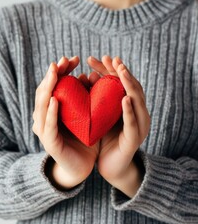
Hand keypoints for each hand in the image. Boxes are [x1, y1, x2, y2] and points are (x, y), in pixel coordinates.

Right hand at [32, 56, 99, 189]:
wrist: (81, 167)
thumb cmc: (83, 139)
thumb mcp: (85, 115)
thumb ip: (83, 99)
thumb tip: (86, 76)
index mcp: (52, 111)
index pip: (53, 86)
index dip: (60, 71)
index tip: (72, 59)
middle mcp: (44, 118)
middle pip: (44, 92)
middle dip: (52, 75)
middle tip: (61, 61)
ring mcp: (44, 130)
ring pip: (41, 106)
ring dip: (48, 88)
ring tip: (55, 74)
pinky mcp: (49, 143)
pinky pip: (49, 125)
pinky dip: (50, 112)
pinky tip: (54, 100)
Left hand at [87, 55, 149, 197]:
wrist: (110, 166)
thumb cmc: (104, 139)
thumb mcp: (99, 115)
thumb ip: (96, 99)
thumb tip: (85, 76)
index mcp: (127, 106)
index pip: (120, 83)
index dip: (111, 69)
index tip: (99, 57)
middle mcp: (136, 112)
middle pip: (130, 86)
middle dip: (120, 71)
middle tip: (111, 58)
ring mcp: (138, 125)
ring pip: (136, 100)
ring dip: (128, 84)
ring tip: (120, 71)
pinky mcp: (134, 139)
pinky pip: (133, 122)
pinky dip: (128, 109)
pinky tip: (124, 98)